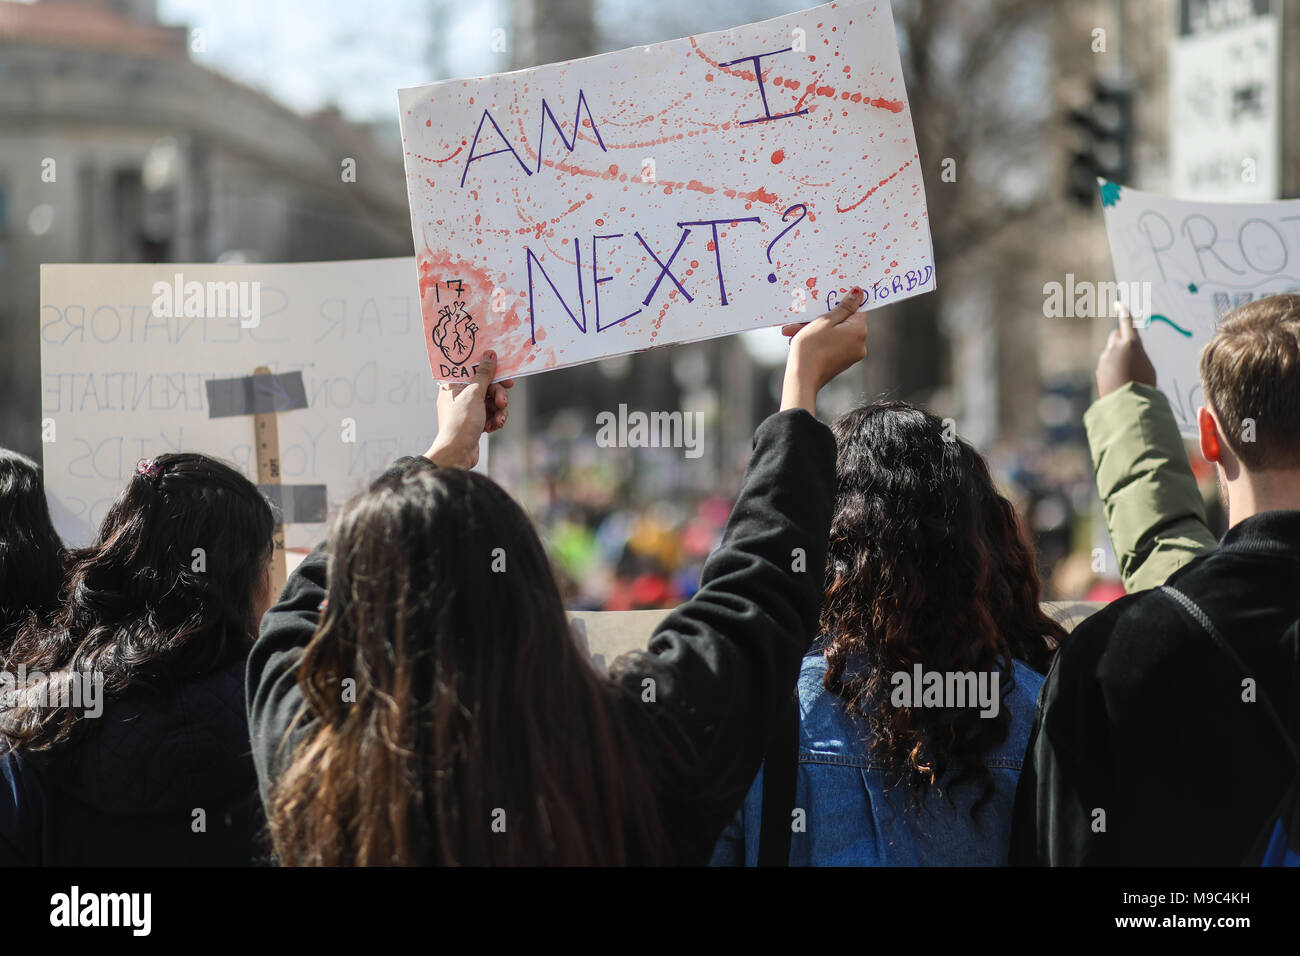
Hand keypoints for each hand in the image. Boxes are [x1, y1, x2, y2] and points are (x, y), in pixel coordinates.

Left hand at [424, 351, 514, 468]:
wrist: (457, 454)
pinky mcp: (475, 422)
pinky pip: (491, 414)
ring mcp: (468, 410)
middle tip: (502, 402)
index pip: (475, 370)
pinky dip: (494, 420)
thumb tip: (490, 354)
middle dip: (498, 396)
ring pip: (492, 402)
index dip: (491, 373)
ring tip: (497, 420)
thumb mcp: (474, 395)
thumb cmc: (460, 423)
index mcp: (453, 385)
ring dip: (498, 410)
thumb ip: (484, 374)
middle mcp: (459, 396)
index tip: (505, 377)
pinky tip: (493, 427)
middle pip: (487, 387)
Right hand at [779, 288, 867, 412]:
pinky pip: (831, 345)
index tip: (824, 304)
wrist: (802, 378)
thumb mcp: (825, 321)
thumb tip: (859, 293)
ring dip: (814, 330)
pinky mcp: (841, 363)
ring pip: (834, 334)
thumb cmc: (812, 347)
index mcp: (860, 330)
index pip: (856, 309)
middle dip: (819, 320)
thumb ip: (844, 306)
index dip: (839, 304)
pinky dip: (818, 341)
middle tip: (800, 320)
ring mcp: (851, 355)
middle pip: (842, 323)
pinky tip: (798, 340)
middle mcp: (860, 344)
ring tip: (792, 332)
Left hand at [1096, 304, 1156, 397]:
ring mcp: (1105, 359)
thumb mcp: (1147, 366)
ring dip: (1118, 357)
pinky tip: (1120, 380)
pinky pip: (1107, 364)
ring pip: (1111, 352)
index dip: (1123, 312)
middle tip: (1130, 348)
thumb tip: (1128, 352)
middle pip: (1116, 335)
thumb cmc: (1144, 385)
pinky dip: (1113, 368)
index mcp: (1131, 343)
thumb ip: (1136, 354)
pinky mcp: (1099, 370)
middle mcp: (1115, 348)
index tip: (1118, 304)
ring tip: (1129, 373)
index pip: (1127, 322)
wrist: (1127, 403)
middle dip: (1122, 338)